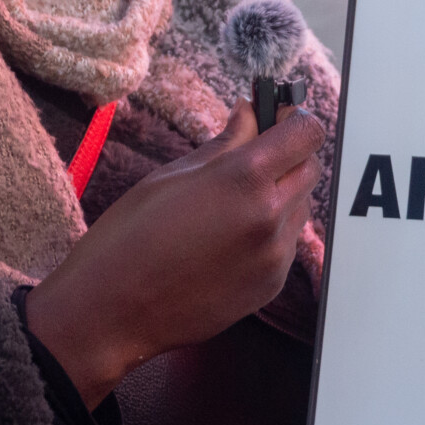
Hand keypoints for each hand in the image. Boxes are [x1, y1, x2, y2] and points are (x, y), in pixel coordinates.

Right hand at [26, 100, 325, 403]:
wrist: (112, 311)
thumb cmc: (128, 237)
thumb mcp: (171, 176)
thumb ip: (224, 144)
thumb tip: (250, 114)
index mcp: (245, 178)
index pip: (306, 133)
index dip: (294, 119)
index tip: (277, 117)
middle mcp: (271, 216)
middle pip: (311, 167)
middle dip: (290, 155)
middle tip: (254, 155)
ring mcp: (275, 255)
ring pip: (302, 207)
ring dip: (282, 194)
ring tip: (234, 202)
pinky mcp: (271, 285)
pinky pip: (287, 244)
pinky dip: (271, 231)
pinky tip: (230, 237)